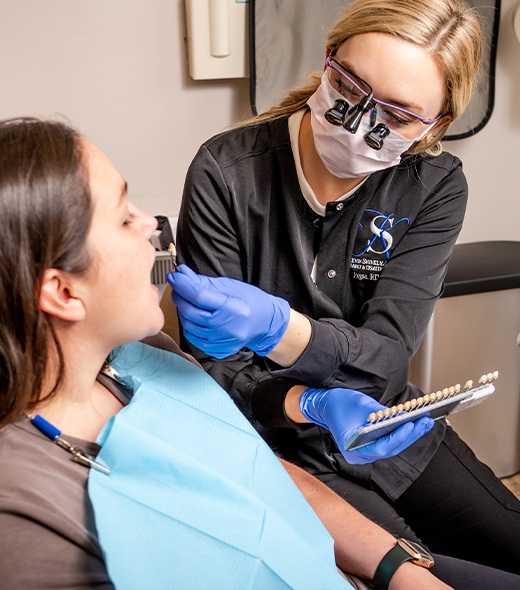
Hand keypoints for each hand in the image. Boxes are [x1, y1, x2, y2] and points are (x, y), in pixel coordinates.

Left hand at [167, 265, 289, 357]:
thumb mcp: (230, 286)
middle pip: (190, 311)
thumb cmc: (251, 302)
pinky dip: (190, 325)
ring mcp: (221, 342)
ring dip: (183, 310)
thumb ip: (204, 282)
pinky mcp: (217, 350)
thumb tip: (182, 274)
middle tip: (179, 286)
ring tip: (188, 301)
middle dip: (180, 296)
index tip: (175, 276)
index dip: (182, 284)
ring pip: (189, 325)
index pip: (199, 295)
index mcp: (232, 308)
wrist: (265, 324)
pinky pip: (194, 338)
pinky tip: (194, 316)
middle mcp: (227, 328)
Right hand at [299, 387, 433, 464]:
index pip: (381, 447)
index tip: (411, 424)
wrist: (325, 405)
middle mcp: (359, 455)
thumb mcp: (362, 405)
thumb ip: (382, 415)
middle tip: (425, 422)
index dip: (399, 437)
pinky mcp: (369, 447)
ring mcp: (364, 453)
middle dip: (410, 435)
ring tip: (425, 422)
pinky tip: (413, 425)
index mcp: (353, 448)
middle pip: (390, 449)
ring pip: (391, 447)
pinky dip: (400, 434)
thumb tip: (404, 417)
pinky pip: (388, 443)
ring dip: (409, 435)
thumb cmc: (340, 404)